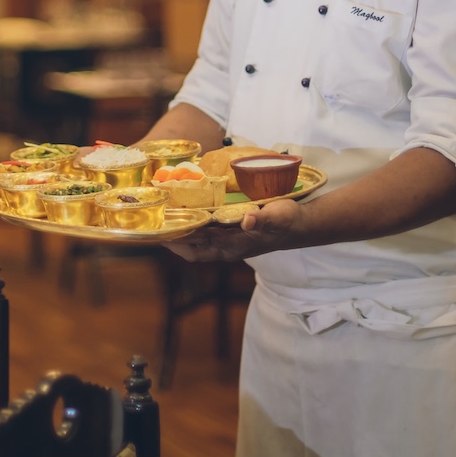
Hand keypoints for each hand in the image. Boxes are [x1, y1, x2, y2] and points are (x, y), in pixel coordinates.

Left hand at [166, 199, 305, 260]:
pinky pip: (206, 230)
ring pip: (197, 239)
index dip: (177, 243)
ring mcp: (228, 240)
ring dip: (181, 228)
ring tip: (163, 212)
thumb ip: (262, 220)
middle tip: (154, 219)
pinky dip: (193, 221)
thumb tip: (246, 221)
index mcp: (233, 246)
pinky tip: (186, 207)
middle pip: (191, 247)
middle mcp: (227, 246)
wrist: (301, 225)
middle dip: (172, 237)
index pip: (197, 249)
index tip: (160, 231)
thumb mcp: (277, 217)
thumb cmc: (288, 221)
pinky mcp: (231, 230)